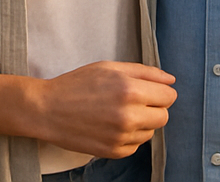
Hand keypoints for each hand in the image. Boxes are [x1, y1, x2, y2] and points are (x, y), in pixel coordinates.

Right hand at [33, 61, 175, 158]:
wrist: (48, 109)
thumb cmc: (77, 84)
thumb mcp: (110, 67)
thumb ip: (145, 72)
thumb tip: (170, 80)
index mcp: (130, 90)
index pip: (169, 96)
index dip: (160, 91)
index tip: (148, 90)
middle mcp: (129, 115)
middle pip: (164, 116)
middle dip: (153, 107)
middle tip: (132, 101)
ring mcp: (122, 136)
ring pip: (151, 132)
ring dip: (141, 123)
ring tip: (118, 112)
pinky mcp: (114, 152)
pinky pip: (136, 145)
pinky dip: (129, 136)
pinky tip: (111, 125)